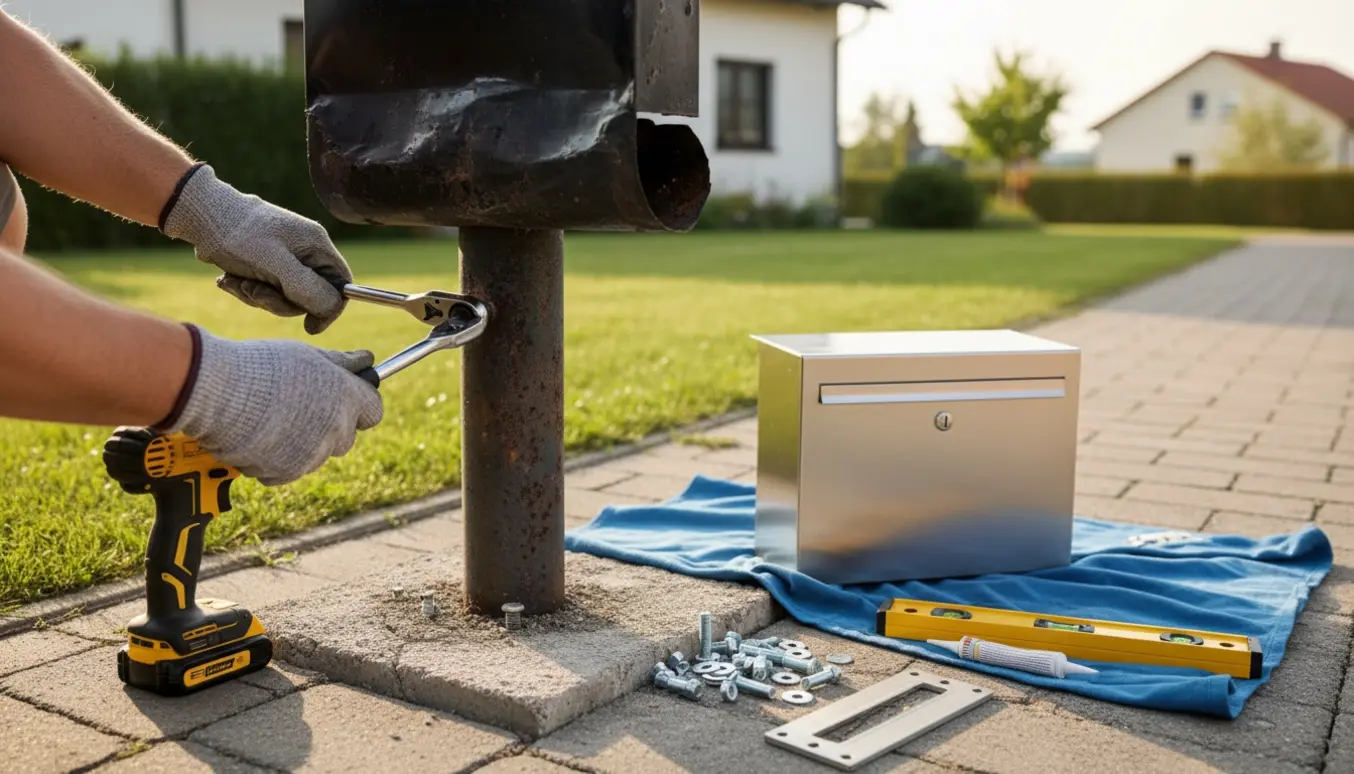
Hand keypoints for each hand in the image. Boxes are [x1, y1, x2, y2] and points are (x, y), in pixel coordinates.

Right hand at [156, 325, 382, 485]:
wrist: (218, 392)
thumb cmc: (261, 366)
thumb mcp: (306, 355)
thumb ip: (341, 363)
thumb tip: (367, 359)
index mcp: (347, 398)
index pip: (374, 411)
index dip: (359, 406)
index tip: (343, 400)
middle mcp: (336, 430)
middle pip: (346, 437)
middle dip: (329, 426)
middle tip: (298, 407)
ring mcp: (312, 455)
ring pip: (316, 454)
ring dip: (302, 443)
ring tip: (271, 418)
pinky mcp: (286, 473)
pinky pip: (289, 469)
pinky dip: (276, 458)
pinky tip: (258, 435)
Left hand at [162, 164, 350, 334]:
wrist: (199, 215)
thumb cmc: (237, 235)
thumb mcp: (275, 265)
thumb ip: (307, 287)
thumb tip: (331, 307)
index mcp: (316, 244)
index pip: (341, 284)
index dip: (329, 308)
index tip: (309, 326)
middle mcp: (305, 250)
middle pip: (310, 295)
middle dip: (280, 301)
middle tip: (253, 291)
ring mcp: (286, 257)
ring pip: (285, 296)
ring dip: (258, 296)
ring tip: (235, 280)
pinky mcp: (266, 263)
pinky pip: (267, 290)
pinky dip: (247, 289)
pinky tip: (228, 278)